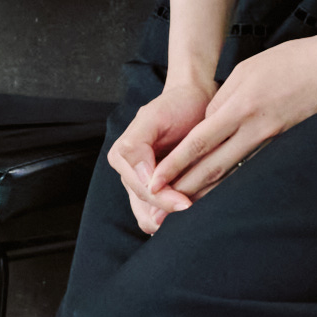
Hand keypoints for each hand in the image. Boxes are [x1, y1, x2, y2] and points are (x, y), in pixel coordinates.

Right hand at [106, 66, 217, 235]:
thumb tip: (143, 178)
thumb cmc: (176, 105)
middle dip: (168, 209)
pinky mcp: (160, 188)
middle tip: (192, 206)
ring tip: (193, 208)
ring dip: (170, 216)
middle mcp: (129, 172)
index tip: (186, 202)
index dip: (163, 199)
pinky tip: (191, 206)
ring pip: (152, 216)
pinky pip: (163, 212)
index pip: (141, 189)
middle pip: (146, 207)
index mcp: (123, 156)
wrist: (194, 101)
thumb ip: (137, 145)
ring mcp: (143, 183)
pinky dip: (175, 213)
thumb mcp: (153, 117)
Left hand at [136, 29, 316, 212]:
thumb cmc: (291, 62)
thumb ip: (224, 101)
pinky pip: (251, 167)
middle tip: (161, 203)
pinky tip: (221, 194)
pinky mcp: (283, 145)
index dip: (176, 165)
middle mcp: (254, 129)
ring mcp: (271, 140)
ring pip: (232, 172)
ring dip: (207, 191)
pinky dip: (233, 182)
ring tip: (185, 206)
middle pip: (213, 165)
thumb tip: (209, 125)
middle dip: (185, 186)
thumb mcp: (247, 71)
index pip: (200, 142)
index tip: (155, 181)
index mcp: (241, 107)